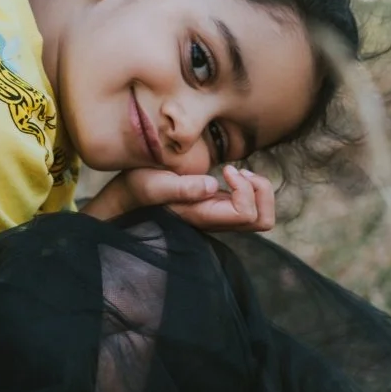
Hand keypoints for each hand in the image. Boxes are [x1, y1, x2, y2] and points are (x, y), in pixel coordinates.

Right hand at [86, 165, 275, 232]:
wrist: (127, 199)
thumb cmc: (138, 191)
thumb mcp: (154, 184)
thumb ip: (181, 188)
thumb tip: (212, 186)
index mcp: (204, 217)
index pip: (247, 214)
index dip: (245, 189)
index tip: (225, 170)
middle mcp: (217, 221)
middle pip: (263, 221)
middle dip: (261, 192)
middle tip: (240, 172)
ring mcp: (220, 216)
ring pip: (260, 215)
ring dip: (257, 189)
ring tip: (236, 171)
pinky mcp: (218, 207)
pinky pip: (249, 205)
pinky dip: (249, 187)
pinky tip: (229, 173)